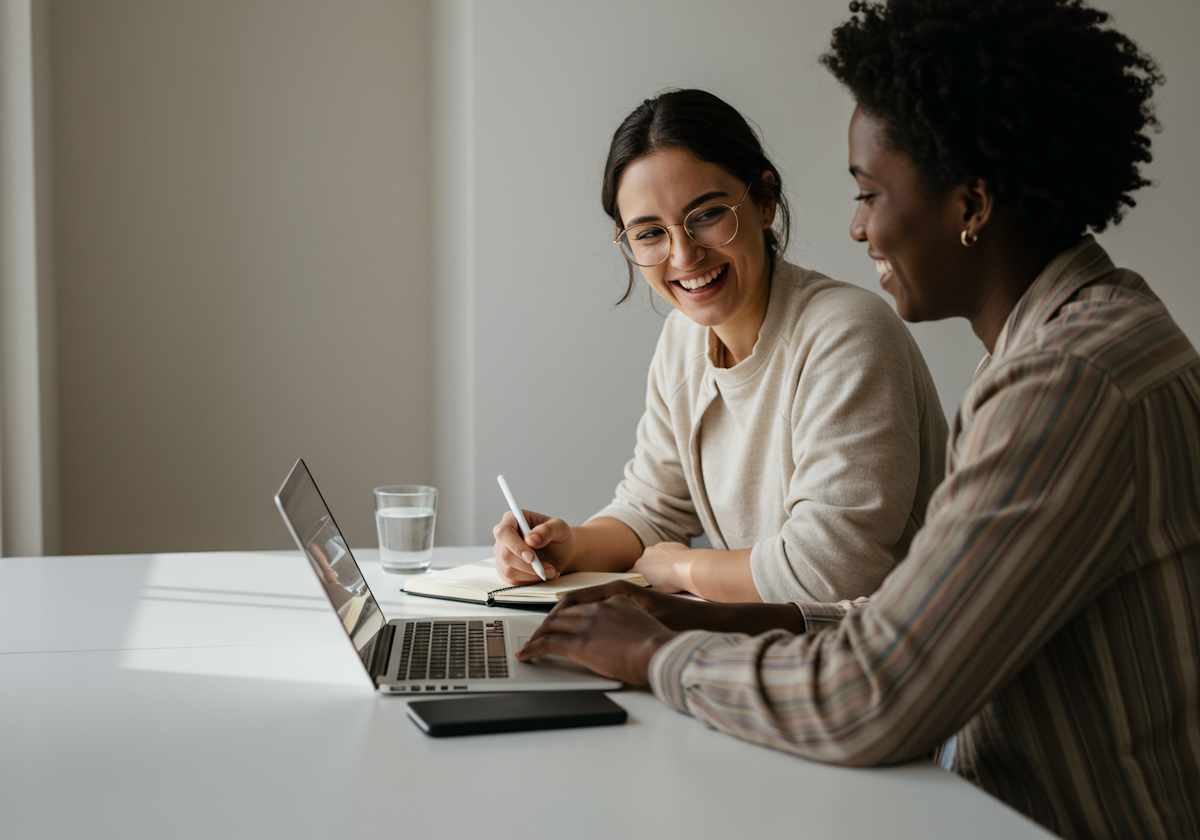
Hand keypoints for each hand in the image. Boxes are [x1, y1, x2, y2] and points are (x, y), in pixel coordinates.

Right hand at [492, 510, 573, 583]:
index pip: (503, 532)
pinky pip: (513, 580)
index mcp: (513, 519)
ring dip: (532, 574)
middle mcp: (504, 537)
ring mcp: (502, 555)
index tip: (531, 557)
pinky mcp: (506, 570)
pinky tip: (544, 574)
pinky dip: (531, 580)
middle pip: (505, 554)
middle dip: (528, 565)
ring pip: (509, 570)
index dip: (515, 545)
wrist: (561, 553)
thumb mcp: (560, 528)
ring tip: (551, 570)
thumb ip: (547, 530)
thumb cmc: (559, 536)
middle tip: (549, 568)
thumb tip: (531, 540)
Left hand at [516, 594, 677, 684]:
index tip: (562, 619)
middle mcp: (598, 608)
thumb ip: (631, 623)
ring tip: (530, 645)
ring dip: (539, 635)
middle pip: (564, 612)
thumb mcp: (647, 624)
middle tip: (541, 633)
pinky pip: (548, 643)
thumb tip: (627, 636)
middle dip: (549, 623)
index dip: (568, 612)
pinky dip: (533, 649)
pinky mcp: (579, 643)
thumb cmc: (660, 645)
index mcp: (616, 599)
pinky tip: (527, 655)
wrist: (660, 652)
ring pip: (553, 625)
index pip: (584, 602)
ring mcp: (587, 624)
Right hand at [631, 541, 692, 592]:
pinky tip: (678, 564)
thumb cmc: (671, 582)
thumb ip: (645, 586)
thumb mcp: (654, 590)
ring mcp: (658, 547)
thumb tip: (644, 587)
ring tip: (671, 571)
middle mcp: (646, 554)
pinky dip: (671, 556)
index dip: (638, 578)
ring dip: (661, 561)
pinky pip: (668, 551)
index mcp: (639, 567)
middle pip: (645, 562)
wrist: (687, 568)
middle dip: (650, 568)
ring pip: (657, 555)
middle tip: (660, 578)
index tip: (643, 582)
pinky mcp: (670, 544)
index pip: (632, 573)